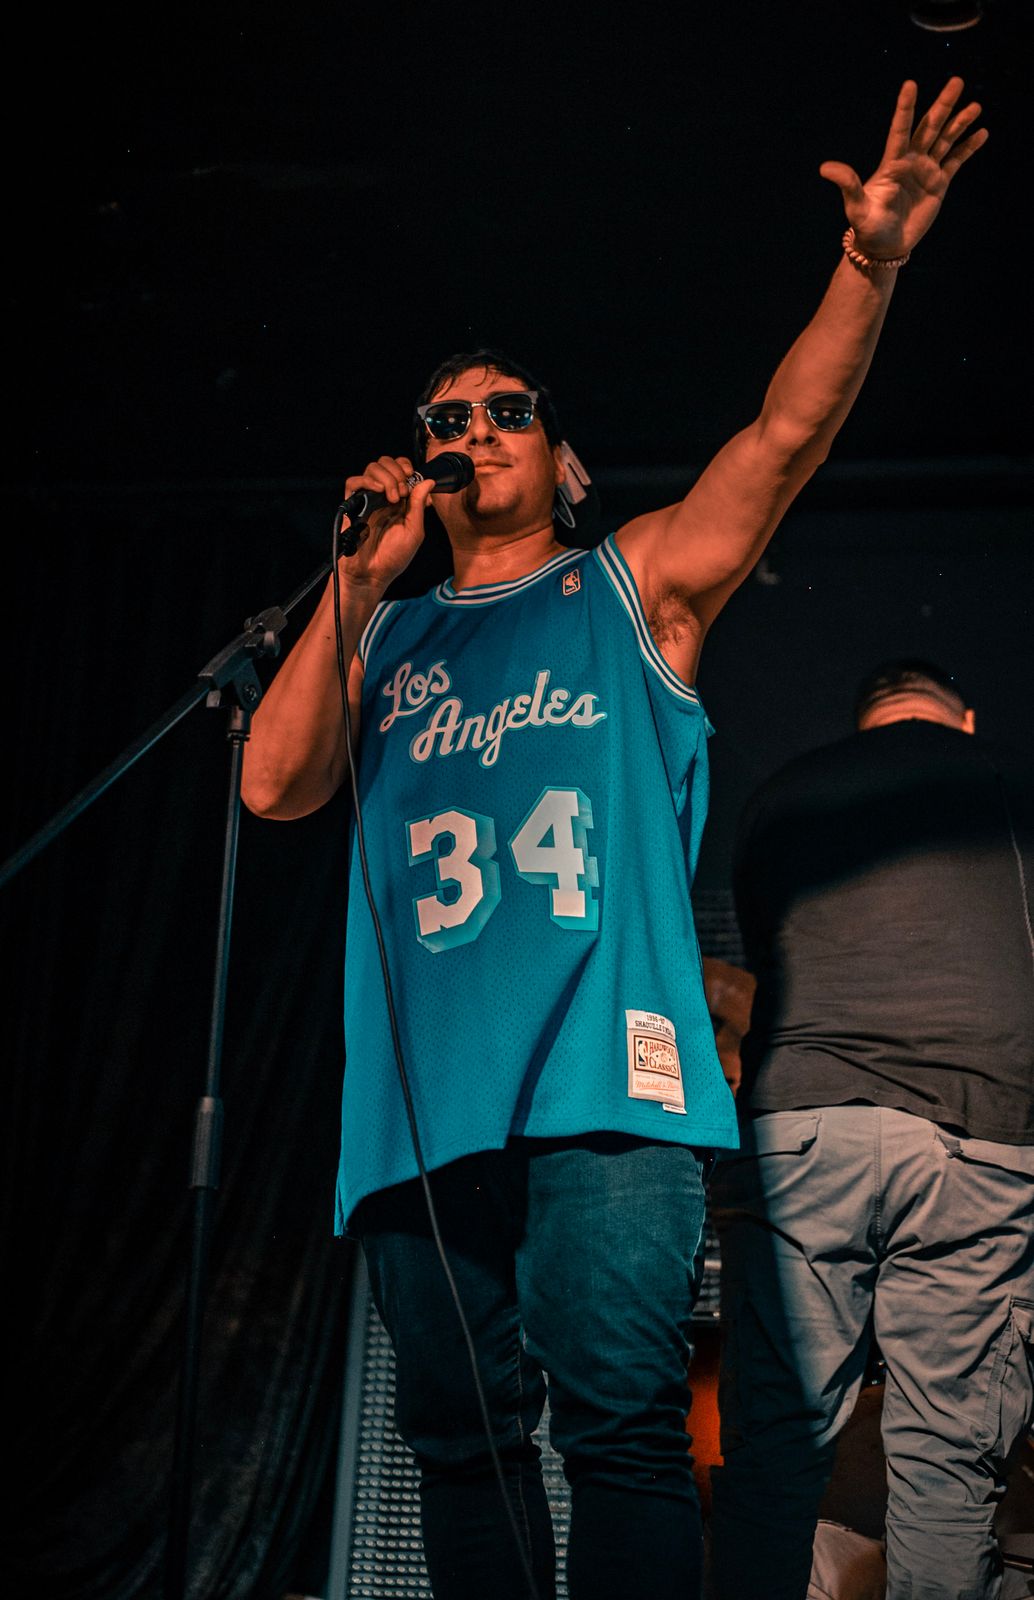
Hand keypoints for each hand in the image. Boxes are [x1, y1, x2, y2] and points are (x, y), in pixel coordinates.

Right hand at [337, 455, 434, 591]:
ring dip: (387, 478)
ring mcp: (367, 499)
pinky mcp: (352, 505)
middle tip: (402, 493)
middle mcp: (382, 496)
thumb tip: (429, 481)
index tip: (411, 478)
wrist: (372, 574)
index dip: (405, 466)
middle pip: (385, 463)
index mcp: (398, 500)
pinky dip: (366, 481)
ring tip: (392, 499)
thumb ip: (419, 505)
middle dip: (397, 472)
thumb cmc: (393, 558)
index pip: (399, 468)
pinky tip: (377, 491)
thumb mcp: (414, 531)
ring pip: (372, 468)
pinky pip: (354, 482)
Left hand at [820, 78, 987, 258]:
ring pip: (946, 140)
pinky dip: (968, 148)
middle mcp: (910, 160)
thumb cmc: (867, 227)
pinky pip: (956, 161)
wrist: (885, 246)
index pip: (900, 129)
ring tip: (976, 106)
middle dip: (943, 105)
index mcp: (891, 162)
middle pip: (929, 127)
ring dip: (960, 123)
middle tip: (956, 81)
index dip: (905, 108)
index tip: (910, 84)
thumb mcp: (856, 207)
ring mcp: (926, 170)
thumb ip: (847, 184)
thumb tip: (825, 168)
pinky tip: (982, 133)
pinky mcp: (939, 183)